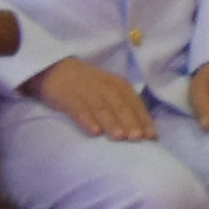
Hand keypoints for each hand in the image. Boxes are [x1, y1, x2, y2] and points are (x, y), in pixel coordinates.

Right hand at [27, 57, 156, 138]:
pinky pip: (80, 110)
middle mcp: (106, 87)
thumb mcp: (110, 89)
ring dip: (113, 123)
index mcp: (120, 85)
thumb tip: (143, 130)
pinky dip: (88, 120)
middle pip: (121, 107)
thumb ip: (124, 105)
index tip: (152, 137)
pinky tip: (94, 132)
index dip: (144, 120)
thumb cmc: (88, 85)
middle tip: (138, 138)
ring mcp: (88, 91)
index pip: (135, 104)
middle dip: (131, 123)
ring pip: (103, 109)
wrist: (56, 70)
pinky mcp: (70, 97)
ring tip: (120, 137)